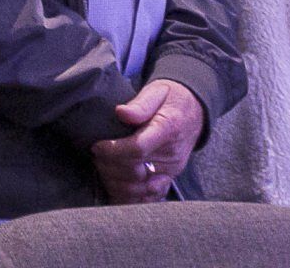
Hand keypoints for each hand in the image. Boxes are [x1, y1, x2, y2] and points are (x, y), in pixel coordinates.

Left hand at [90, 79, 203, 202]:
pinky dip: (131, 198)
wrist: (194, 112)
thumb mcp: (157, 91)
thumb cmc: (170, 99)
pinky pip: (151, 197)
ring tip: (102, 169)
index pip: (138, 148)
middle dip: (110, 167)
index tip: (96, 146)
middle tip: (95, 157)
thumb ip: (140, 104)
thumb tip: (121, 112)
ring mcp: (171, 170)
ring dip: (116, 183)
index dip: (113, 150)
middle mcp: (171, 154)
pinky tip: (115, 189)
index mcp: (168, 129)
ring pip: (141, 189)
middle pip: (136, 172)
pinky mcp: (169, 178)